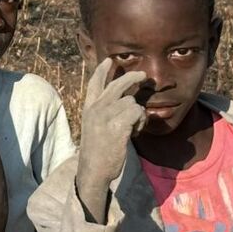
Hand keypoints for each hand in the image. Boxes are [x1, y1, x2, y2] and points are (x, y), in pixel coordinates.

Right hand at [75, 58, 147, 221]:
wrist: (93, 171)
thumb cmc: (97, 154)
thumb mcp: (94, 129)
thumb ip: (104, 114)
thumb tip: (125, 101)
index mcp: (88, 109)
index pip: (94, 83)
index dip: (102, 70)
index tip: (109, 60)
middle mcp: (96, 109)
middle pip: (117, 85)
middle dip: (132, 78)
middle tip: (144, 76)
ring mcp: (106, 116)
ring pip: (132, 102)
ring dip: (138, 115)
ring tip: (134, 129)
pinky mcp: (117, 124)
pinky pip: (137, 113)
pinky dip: (141, 122)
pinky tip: (135, 133)